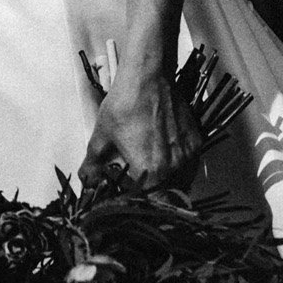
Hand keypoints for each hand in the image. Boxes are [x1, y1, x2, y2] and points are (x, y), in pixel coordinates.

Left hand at [78, 59, 199, 192]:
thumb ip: (92, 167)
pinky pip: (190, 165)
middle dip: (155, 198)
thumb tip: (87, 182)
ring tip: (154, 176)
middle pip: (168, 197)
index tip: (133, 203)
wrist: (149, 75)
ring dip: (170, 185)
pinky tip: (165, 158)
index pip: (151, 205)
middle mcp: (175, 165)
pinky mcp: (195, 140)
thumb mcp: (101, 137)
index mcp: (152, 170)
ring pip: (182, 183)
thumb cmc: (127, 102)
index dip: (141, 207)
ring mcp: (188, 153)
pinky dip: (179, 168)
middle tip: (141, 190)